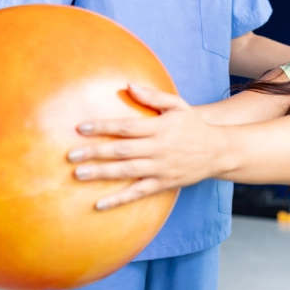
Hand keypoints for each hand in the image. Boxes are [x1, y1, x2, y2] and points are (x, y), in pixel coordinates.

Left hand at [68, 85, 224, 209]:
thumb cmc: (193, 126)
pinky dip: (118, 199)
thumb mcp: (177, 105)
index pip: (125, 127)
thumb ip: (152, 96)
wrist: (218, 152)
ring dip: (101, 173)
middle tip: (71, 155)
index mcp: (158, 128)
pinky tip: (99, 203)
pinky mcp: (163, 184)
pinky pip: (138, 193)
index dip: (102, 127)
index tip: (80, 128)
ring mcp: (160, 168)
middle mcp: (157, 149)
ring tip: (78, 174)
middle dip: (94, 152)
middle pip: (121, 151)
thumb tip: (128, 85)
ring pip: (126, 172)